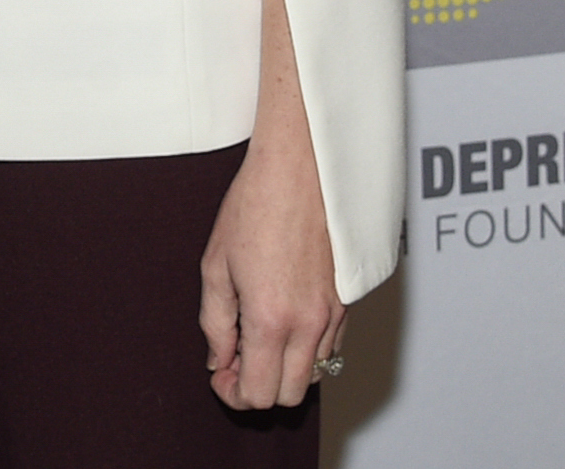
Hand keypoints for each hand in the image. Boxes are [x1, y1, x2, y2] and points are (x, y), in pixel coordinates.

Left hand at [199, 135, 343, 412]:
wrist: (302, 168)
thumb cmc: (256, 206)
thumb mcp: (216, 265)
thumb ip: (215, 322)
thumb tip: (218, 359)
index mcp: (272, 319)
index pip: (258, 393)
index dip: (233, 392)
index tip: (220, 373)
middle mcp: (310, 324)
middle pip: (289, 395)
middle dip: (258, 386)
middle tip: (236, 357)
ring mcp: (335, 314)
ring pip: (313, 374)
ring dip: (284, 368)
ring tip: (258, 333)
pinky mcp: (348, 302)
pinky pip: (331, 347)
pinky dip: (306, 348)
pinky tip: (284, 318)